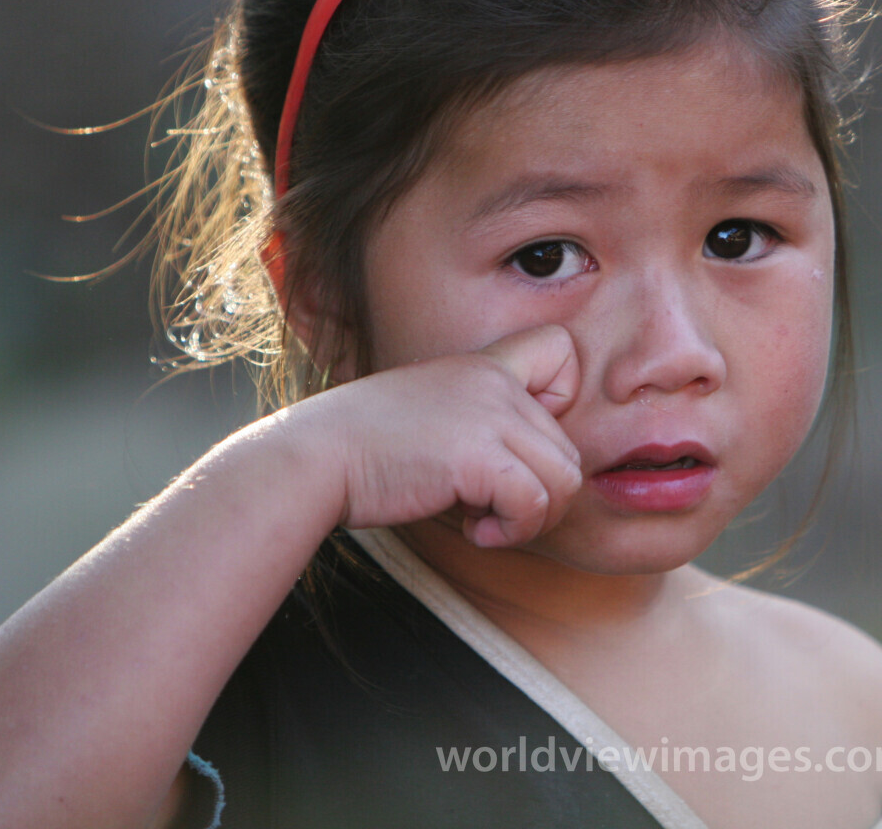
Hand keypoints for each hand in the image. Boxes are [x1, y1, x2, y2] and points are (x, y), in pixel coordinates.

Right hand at [291, 324, 581, 546]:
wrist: (311, 459)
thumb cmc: (365, 452)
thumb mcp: (435, 417)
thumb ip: (483, 427)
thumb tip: (535, 479)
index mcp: (483, 366)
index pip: (562, 350)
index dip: (560, 403)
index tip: (515, 445)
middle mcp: (492, 381)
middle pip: (569, 447)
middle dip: (541, 492)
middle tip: (492, 509)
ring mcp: (488, 414)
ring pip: (565, 478)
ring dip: (531, 517)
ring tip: (486, 522)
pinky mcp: (477, 456)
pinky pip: (534, 502)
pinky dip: (513, 530)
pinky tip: (475, 530)